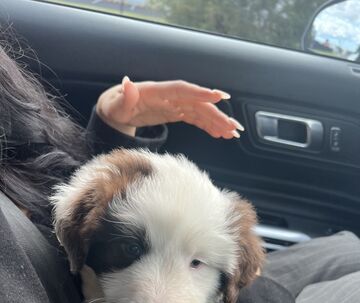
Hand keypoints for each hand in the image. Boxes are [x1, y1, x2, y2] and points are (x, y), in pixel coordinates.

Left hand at [96, 77, 243, 138]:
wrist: (116, 109)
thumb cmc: (114, 107)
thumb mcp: (115, 106)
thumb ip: (124, 98)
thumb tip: (128, 83)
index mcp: (156, 92)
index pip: (181, 90)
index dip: (199, 93)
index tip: (218, 96)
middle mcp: (169, 96)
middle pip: (197, 103)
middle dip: (216, 114)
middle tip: (232, 126)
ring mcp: (174, 104)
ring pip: (200, 112)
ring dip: (217, 122)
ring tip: (232, 133)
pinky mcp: (176, 113)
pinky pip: (195, 119)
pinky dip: (208, 126)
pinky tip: (219, 134)